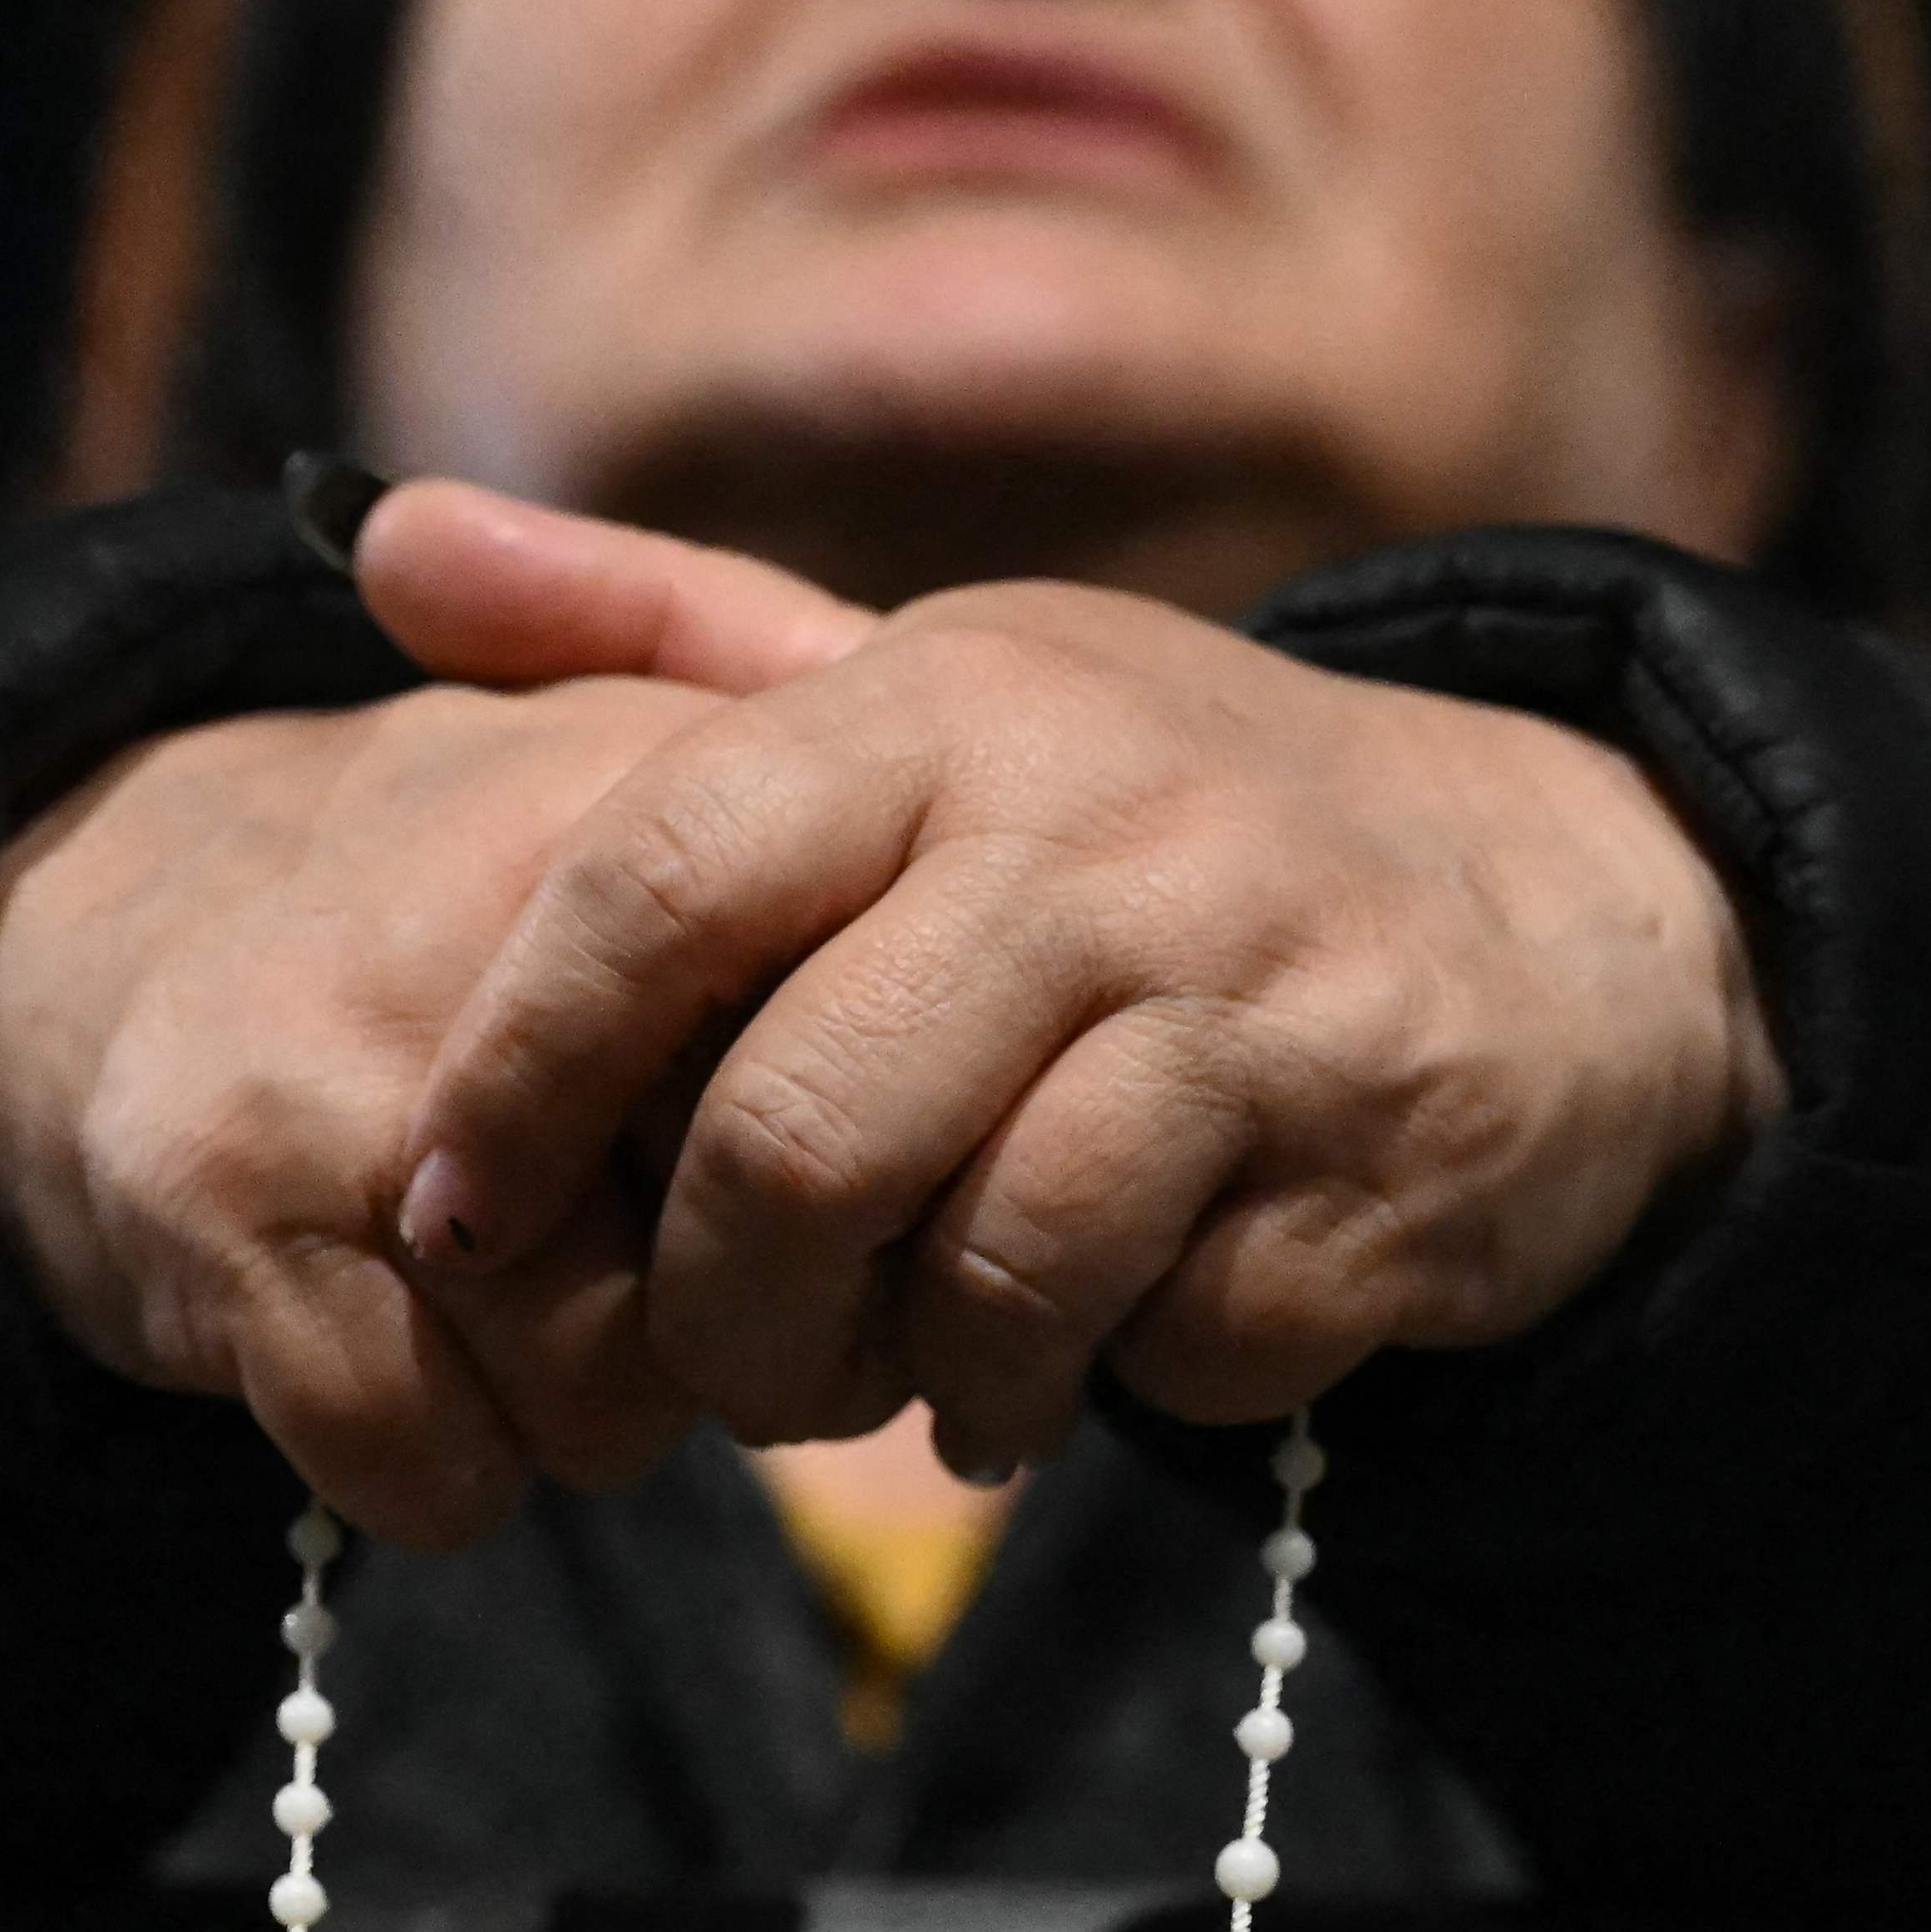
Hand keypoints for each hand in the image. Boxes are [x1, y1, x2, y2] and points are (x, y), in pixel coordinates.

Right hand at [0, 494, 872, 1543]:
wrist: (97, 918)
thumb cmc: (451, 897)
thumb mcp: (646, 774)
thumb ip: (859, 813)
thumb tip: (1080, 961)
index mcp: (651, 820)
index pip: (873, 1101)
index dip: (878, 1212)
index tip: (838, 1211)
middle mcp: (504, 931)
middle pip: (760, 1275)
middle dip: (742, 1337)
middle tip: (655, 1279)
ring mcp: (351, 1079)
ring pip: (604, 1399)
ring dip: (585, 1421)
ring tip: (527, 1315)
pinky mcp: (228, 1223)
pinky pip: (435, 1468)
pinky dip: (441, 1474)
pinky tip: (412, 1374)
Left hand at [377, 515, 1784, 1473]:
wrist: (1557, 919)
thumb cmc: (1156, 828)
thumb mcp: (921, 691)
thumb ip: (649, 631)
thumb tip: (372, 541)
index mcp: (945, 706)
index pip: (654, 878)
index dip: (518, 1071)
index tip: (453, 1208)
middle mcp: (1094, 829)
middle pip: (795, 1132)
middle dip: (718, 1308)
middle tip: (722, 1365)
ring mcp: (1249, 995)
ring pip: (985, 1266)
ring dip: (915, 1380)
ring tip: (916, 1382)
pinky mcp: (1370, 1163)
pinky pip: (1169, 1346)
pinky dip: (1113, 1390)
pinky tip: (1109, 1353)